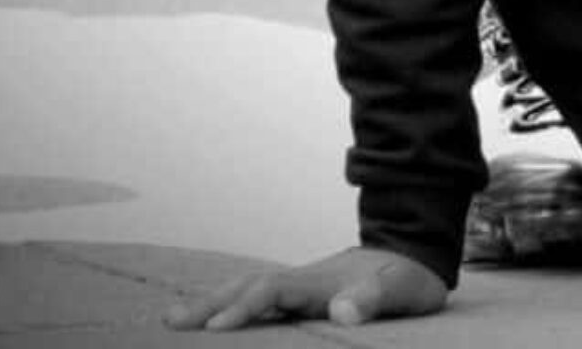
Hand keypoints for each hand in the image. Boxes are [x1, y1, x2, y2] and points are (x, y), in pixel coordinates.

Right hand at [164, 246, 447, 331]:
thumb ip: (374, 298)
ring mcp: (299, 286)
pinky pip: (258, 299)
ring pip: (247, 290)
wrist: (412, 253)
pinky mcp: (301, 295)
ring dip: (212, 302)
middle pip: (247, 287)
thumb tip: (342, 311)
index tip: (216, 328)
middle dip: (209, 304)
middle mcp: (302, 281)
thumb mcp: (401, 289)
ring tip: (173, 319)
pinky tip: (211, 317)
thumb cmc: (406, 278)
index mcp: (320, 281)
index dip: (244, 308)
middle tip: (170, 322)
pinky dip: (230, 305)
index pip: (272, 291)